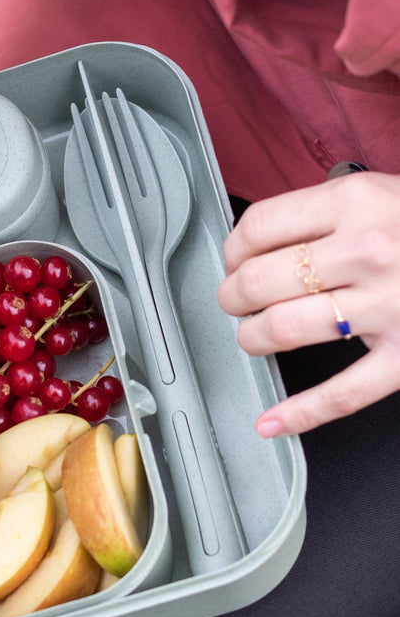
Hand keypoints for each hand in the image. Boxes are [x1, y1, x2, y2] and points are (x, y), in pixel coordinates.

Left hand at [217, 172, 399, 435]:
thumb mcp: (380, 195)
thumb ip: (322, 214)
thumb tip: (250, 246)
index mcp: (356, 202)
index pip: (258, 228)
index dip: (233, 250)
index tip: (233, 262)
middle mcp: (369, 251)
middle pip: (258, 281)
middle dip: (233, 297)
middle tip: (237, 302)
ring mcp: (389, 306)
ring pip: (283, 330)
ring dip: (252, 338)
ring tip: (256, 336)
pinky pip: (343, 392)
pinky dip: (300, 412)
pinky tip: (272, 421)